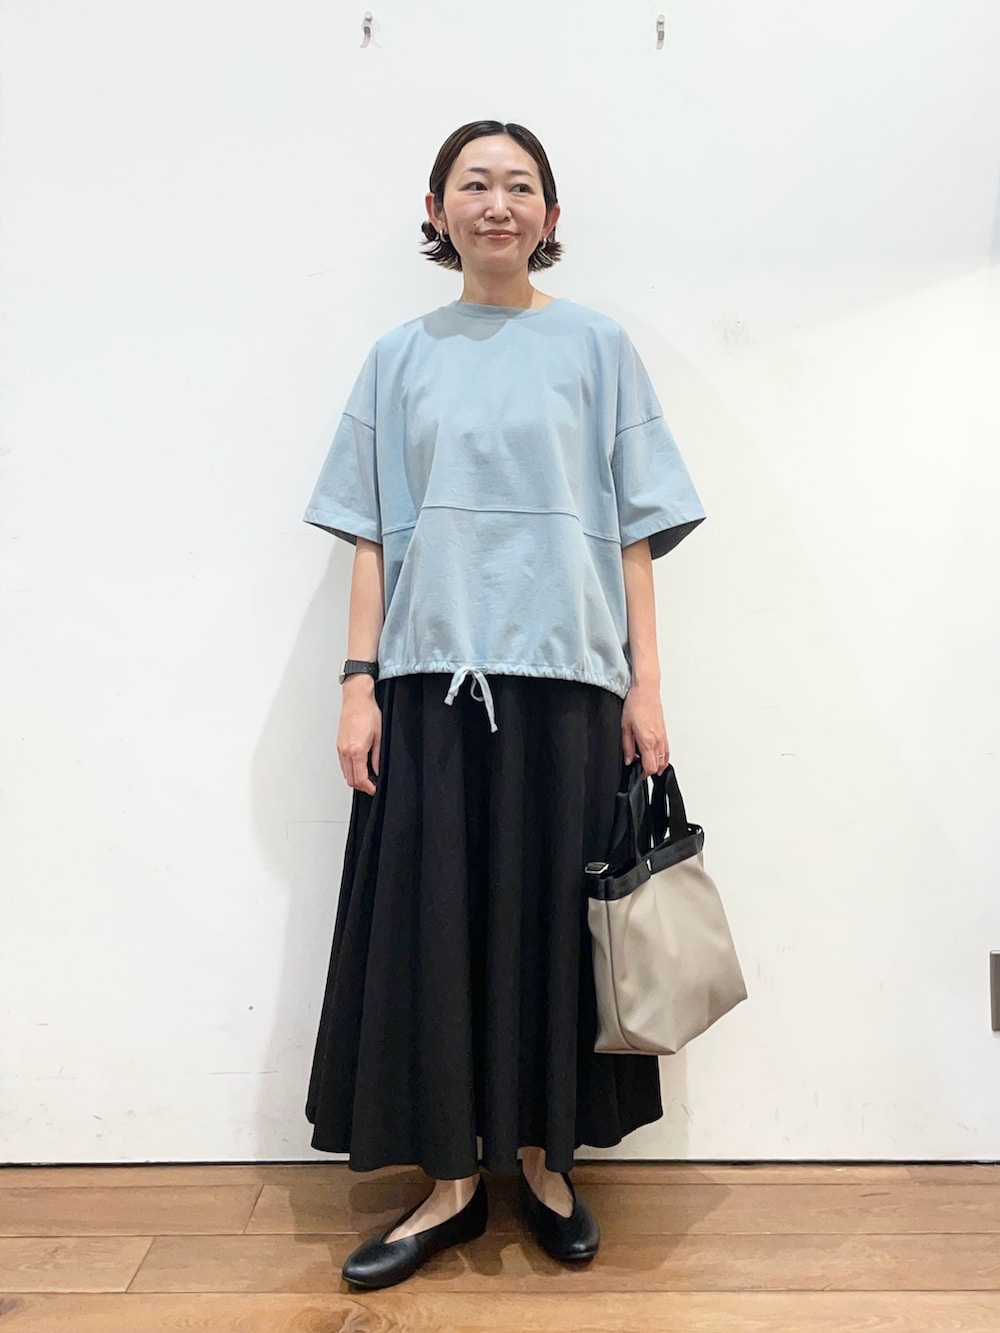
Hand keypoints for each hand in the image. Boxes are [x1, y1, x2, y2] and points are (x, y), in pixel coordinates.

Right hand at [337, 677, 381, 794]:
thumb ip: (377, 757)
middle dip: (362, 785)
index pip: (360, 778)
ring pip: (345, 773)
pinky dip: (351, 769)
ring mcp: (340, 748)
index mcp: (356, 750)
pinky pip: (343, 764)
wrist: (356, 699)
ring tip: (369, 775)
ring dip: (356, 778)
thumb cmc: (368, 713)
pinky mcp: (339, 744)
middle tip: (373, 784)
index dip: (369, 788)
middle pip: (350, 779)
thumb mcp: (379, 737)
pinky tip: (360, 765)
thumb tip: (377, 771)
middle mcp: (345, 751)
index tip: (375, 789)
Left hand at [621, 681, 669, 777]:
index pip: (650, 766)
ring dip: (657, 765)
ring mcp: (662, 736)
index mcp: (647, 741)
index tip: (637, 774)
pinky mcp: (664, 732)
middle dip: (649, 771)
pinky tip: (658, 759)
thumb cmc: (635, 705)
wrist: (646, 691)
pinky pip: (666, 750)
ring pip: (664, 759)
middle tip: (640, 770)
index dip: (643, 774)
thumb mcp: (625, 727)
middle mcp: (657, 740)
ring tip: (647, 766)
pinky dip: (663, 758)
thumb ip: (627, 746)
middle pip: (658, 765)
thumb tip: (628, 760)